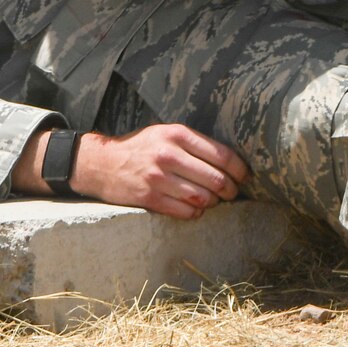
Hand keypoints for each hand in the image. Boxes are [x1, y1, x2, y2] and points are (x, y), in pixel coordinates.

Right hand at [75, 124, 250, 219]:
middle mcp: (169, 155)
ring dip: (213, 203)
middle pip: (216, 179)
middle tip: (232, 193)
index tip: (245, 177)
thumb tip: (230, 162)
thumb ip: (194, 144)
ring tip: (213, 201)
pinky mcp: (149, 198)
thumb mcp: (166, 134)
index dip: (239, 170)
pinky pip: (185, 211)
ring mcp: (158, 178)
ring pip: (203, 198)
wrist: (101, 163)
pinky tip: (195, 208)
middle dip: (230, 190)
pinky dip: (195, 212)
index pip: (222, 155)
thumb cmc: (141, 147)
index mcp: (177, 135)